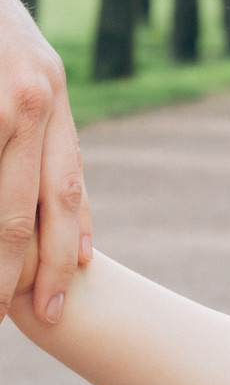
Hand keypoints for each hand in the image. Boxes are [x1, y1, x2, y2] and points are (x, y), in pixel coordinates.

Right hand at [0, 0, 92, 326]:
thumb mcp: (25, 71)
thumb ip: (39, 127)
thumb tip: (58, 200)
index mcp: (52, 95)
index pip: (67, 181)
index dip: (69, 238)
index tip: (68, 285)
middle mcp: (34, 98)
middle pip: (33, 203)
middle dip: (30, 266)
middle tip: (37, 312)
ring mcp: (4, 100)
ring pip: (1, 200)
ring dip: (0, 251)